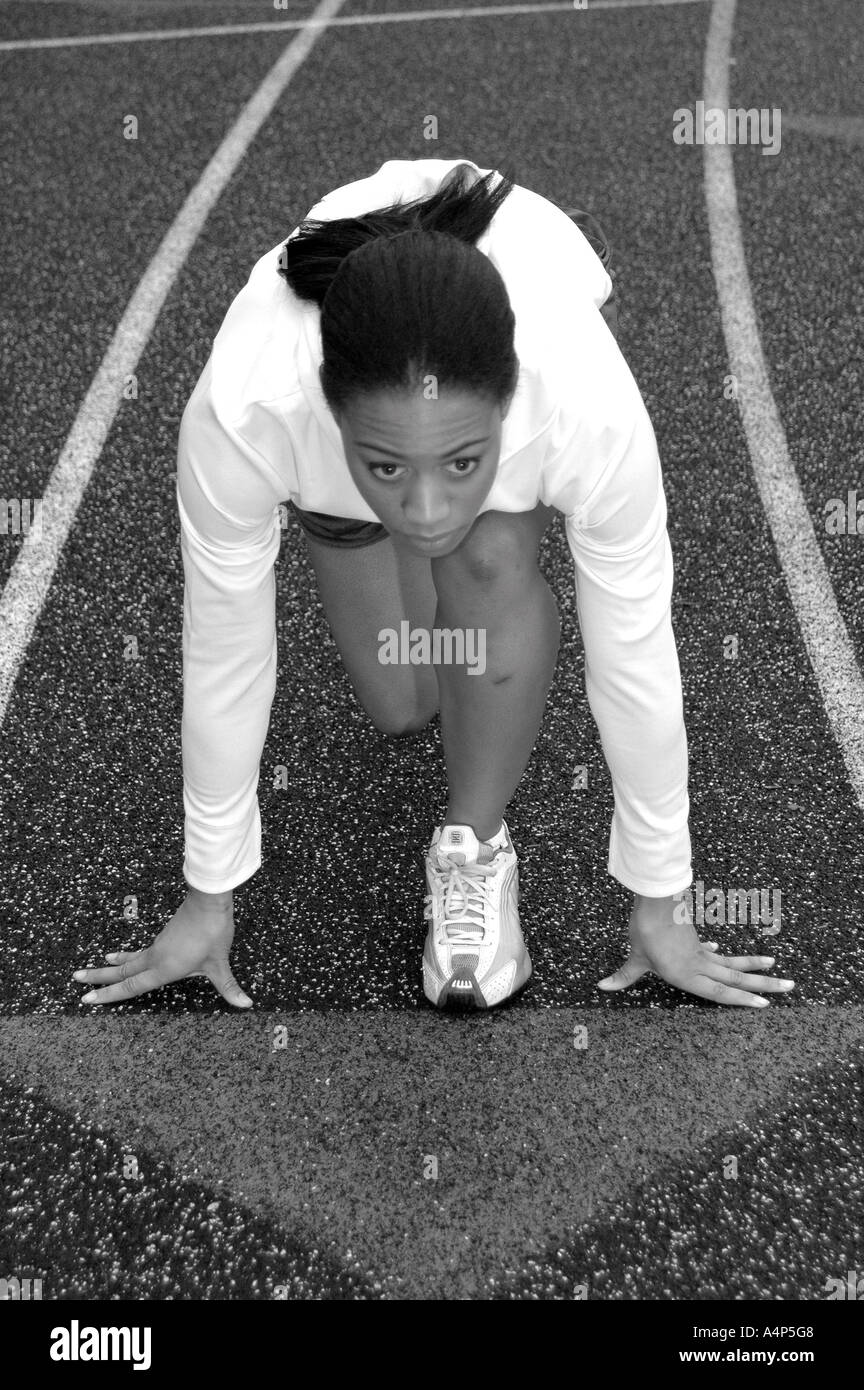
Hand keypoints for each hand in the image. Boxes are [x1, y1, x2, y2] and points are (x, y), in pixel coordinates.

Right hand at [73, 891, 251, 1007]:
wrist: (209, 900)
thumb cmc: (212, 932)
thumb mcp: (220, 964)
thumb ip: (229, 987)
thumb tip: (246, 1005)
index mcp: (162, 968)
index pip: (130, 986)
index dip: (108, 995)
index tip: (87, 998)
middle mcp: (155, 958)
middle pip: (121, 971)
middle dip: (99, 978)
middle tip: (76, 980)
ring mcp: (158, 945)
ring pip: (130, 959)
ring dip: (112, 966)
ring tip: (98, 966)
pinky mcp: (164, 936)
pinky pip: (140, 951)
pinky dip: (128, 957)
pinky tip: (129, 957)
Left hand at [597, 890, 794, 1007]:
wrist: (654, 900)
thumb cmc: (645, 931)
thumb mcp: (634, 958)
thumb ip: (623, 976)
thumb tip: (601, 987)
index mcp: (688, 976)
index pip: (722, 993)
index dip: (743, 1000)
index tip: (766, 1004)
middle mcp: (700, 965)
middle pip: (738, 978)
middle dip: (765, 984)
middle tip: (791, 985)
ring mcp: (700, 951)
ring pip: (732, 963)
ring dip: (754, 966)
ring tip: (775, 966)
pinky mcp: (695, 938)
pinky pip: (713, 952)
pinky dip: (721, 954)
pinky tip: (723, 951)